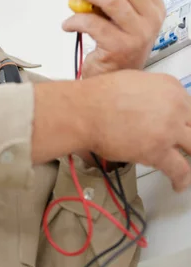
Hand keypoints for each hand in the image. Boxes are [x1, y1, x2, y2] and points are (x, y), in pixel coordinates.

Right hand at [32, 71, 190, 191]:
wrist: (86, 110)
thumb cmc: (99, 96)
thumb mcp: (134, 82)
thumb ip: (152, 94)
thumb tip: (152, 106)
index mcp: (170, 87)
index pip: (190, 107)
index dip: (185, 122)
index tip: (183, 129)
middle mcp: (175, 106)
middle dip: (189, 138)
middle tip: (185, 146)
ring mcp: (169, 129)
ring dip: (190, 158)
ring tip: (188, 167)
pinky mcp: (159, 151)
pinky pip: (181, 170)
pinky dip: (182, 180)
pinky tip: (179, 184)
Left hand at [62, 0, 165, 78]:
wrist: (114, 79)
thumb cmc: (116, 43)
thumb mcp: (122, 15)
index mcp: (153, 5)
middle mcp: (151, 19)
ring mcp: (138, 34)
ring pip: (111, 0)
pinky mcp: (120, 48)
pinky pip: (94, 24)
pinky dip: (76, 19)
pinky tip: (68, 22)